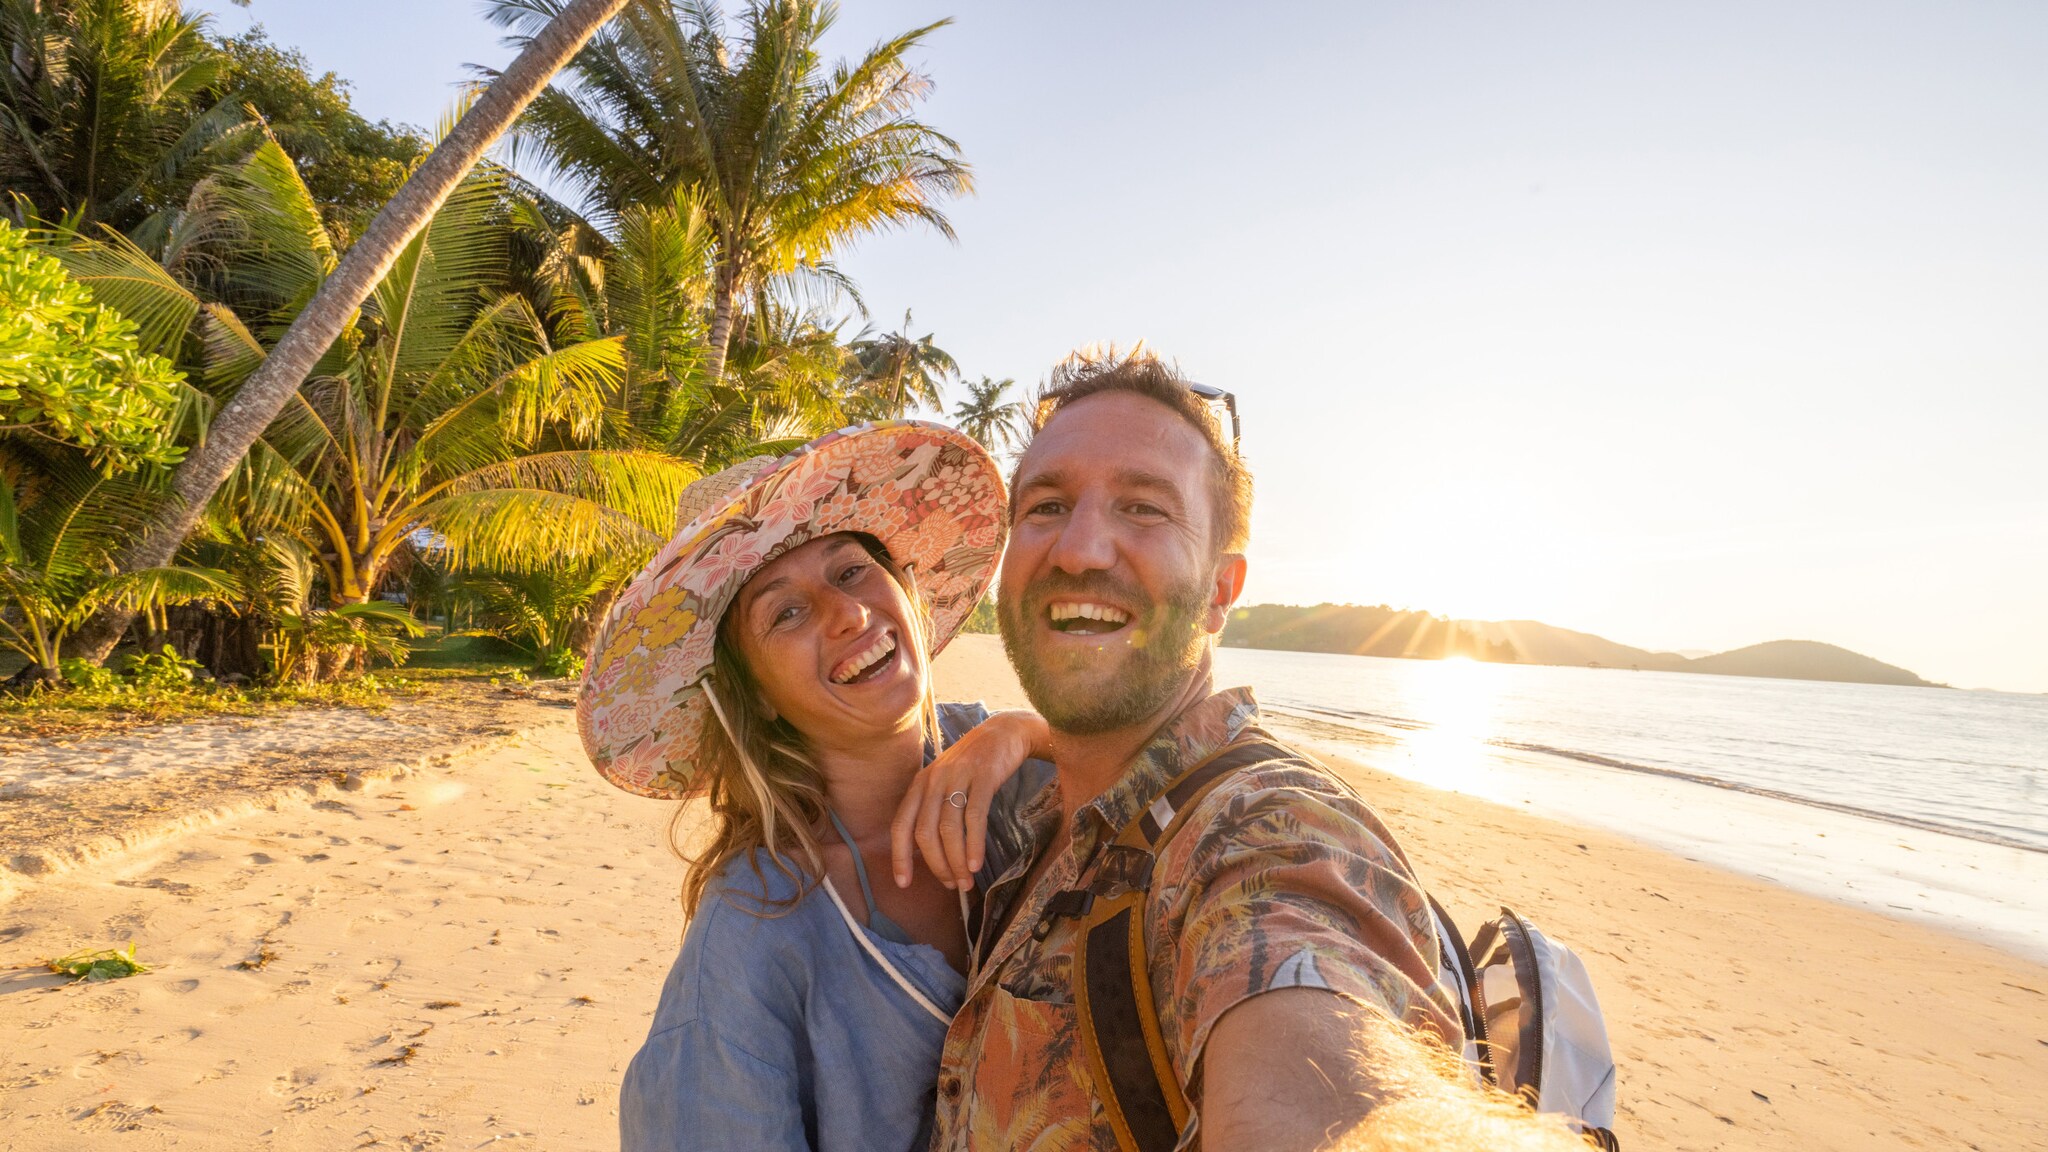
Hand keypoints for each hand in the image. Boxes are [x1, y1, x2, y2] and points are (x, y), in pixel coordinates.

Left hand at [890, 710, 1049, 889]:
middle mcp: (934, 780)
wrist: (1005, 731)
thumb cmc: (974, 764)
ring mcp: (958, 777)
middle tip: (951, 885)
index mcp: (920, 784)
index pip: (900, 825)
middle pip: (925, 832)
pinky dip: (974, 844)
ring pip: (949, 829)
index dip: (899, 856)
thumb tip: (932, 853)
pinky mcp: (983, 777)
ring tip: (966, 881)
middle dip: (936, 865)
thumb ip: (933, 808)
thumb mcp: (945, 780)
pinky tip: (977, 863)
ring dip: (956, 861)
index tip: (903, 883)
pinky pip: (974, 818)